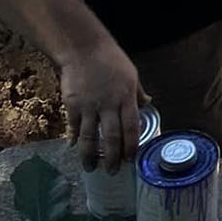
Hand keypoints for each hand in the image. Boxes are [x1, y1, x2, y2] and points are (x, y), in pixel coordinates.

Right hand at [60, 40, 144, 170]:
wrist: (83, 48)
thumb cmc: (110, 59)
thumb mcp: (131, 74)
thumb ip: (138, 94)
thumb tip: (149, 104)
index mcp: (126, 97)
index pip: (132, 128)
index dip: (132, 146)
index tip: (131, 160)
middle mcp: (109, 104)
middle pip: (112, 137)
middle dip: (113, 158)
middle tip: (113, 171)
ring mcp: (89, 106)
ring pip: (90, 137)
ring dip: (90, 155)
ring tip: (91, 168)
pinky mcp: (72, 104)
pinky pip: (73, 126)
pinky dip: (74, 138)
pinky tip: (73, 147)